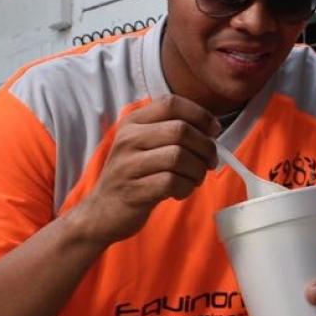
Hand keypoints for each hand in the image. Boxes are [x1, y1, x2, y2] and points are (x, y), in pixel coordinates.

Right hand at [70, 95, 219, 247]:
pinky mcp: (133, 190)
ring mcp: (128, 165)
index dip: (200, 115)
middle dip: (205, 147)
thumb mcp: (144, 145)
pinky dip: (185, 188)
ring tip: (194, 179)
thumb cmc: (134, 176)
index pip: (171, 103)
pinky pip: (172, 182)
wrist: (102, 212)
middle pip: (180, 130)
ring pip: (179, 156)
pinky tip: (179, 192)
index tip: (213, 131)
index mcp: (133, 122)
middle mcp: (128, 139)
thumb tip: (212, 130)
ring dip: (197, 171)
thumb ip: (171, 132)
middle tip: (209, 162)